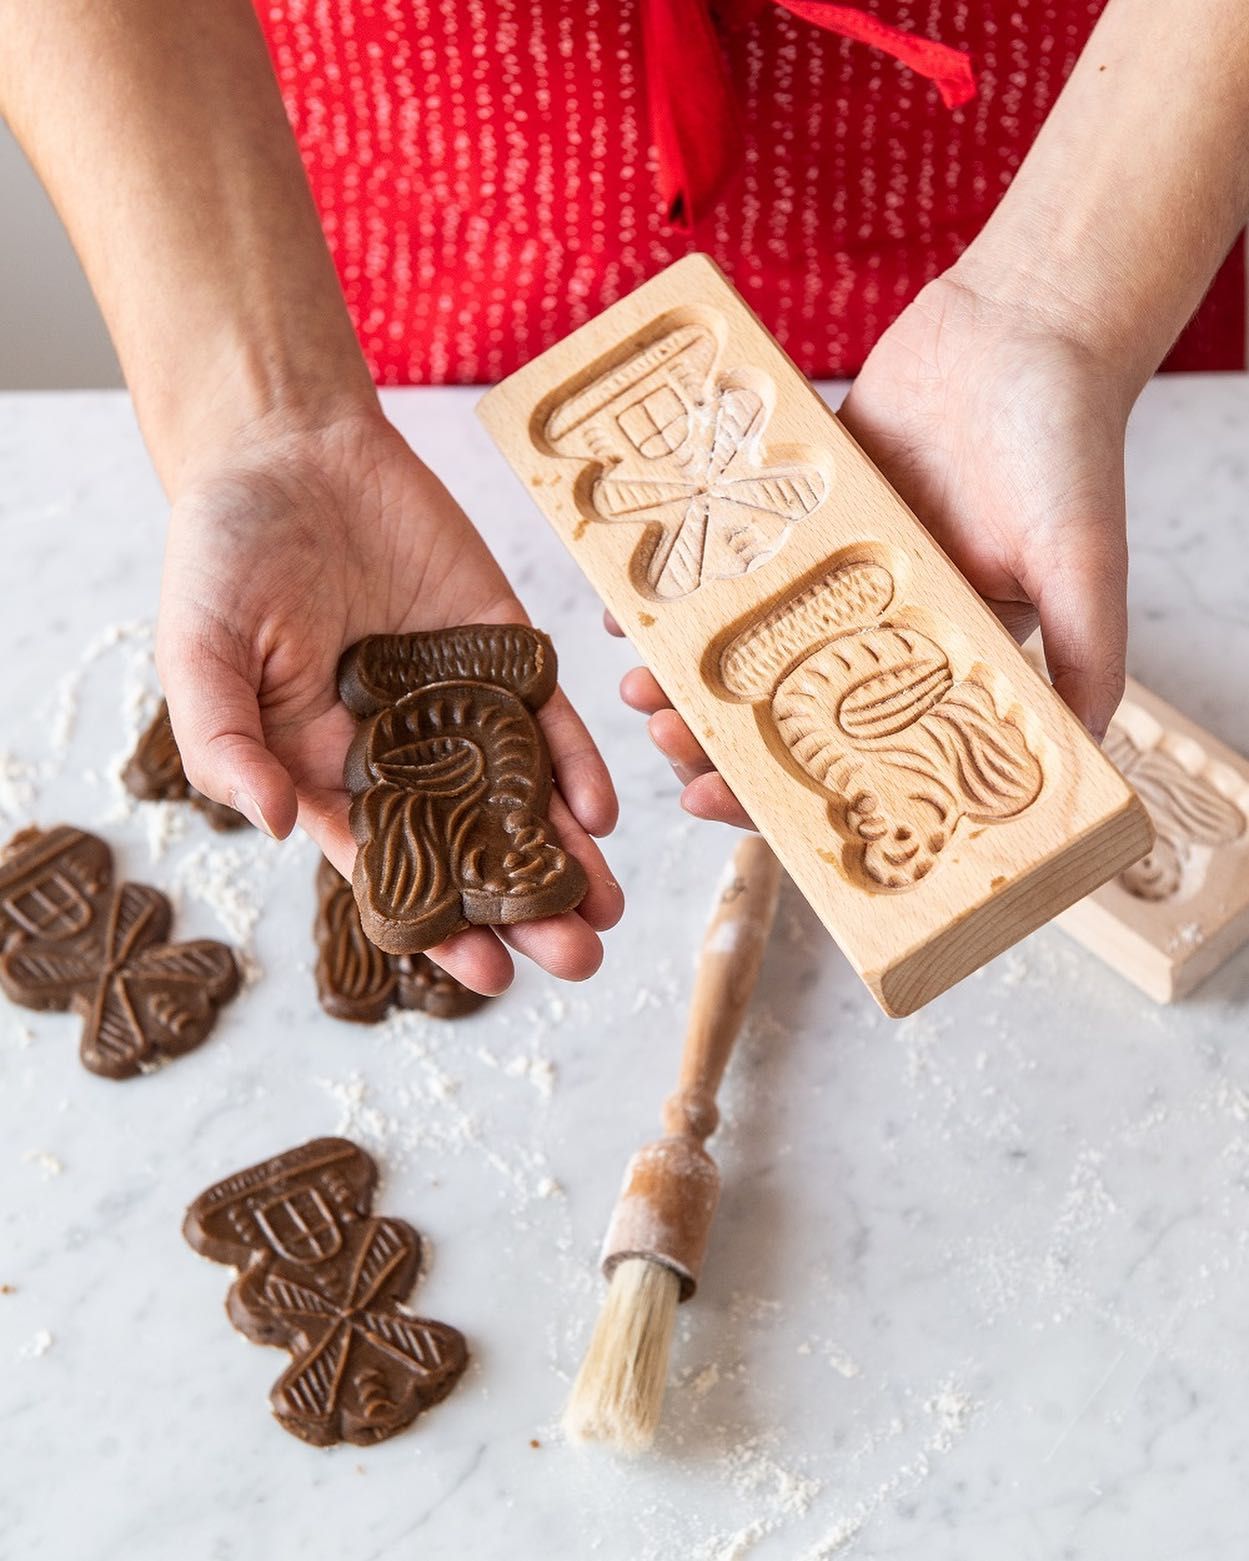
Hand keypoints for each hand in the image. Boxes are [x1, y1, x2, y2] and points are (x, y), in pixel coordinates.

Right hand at [157, 403, 621, 991]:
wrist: (288, 450)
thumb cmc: (225, 556)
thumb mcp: (200, 654)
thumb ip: (226, 743)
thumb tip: (278, 829)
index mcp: (325, 773)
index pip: (390, 869)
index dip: (437, 926)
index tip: (486, 975)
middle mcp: (401, 754)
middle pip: (471, 849)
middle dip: (523, 908)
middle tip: (578, 959)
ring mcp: (459, 705)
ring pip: (520, 798)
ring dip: (565, 856)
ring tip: (609, 911)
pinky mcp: (504, 651)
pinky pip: (548, 717)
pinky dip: (575, 764)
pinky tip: (601, 812)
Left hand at [614, 270, 1131, 827]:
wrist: (1026, 324)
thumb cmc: (1066, 448)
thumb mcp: (1083, 564)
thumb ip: (1083, 657)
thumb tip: (1084, 761)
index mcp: (937, 665)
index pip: (850, 759)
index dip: (779, 795)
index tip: (714, 801)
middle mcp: (877, 631)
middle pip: (777, 711)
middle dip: (712, 737)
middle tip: (663, 738)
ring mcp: (828, 573)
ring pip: (739, 643)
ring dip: (683, 673)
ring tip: (633, 683)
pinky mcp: (797, 513)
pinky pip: (727, 562)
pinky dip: (677, 589)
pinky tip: (626, 609)